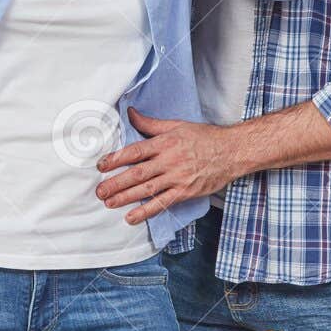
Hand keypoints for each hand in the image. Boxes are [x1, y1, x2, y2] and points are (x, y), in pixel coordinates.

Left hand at [96, 108, 242, 224]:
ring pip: (146, 189)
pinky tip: (131, 217)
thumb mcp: (177, 125)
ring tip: (108, 203)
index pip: (135, 151)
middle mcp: (169, 161)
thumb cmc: (204, 137)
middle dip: (116, 183)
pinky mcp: (184, 192)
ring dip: (125, 197)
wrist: (231, 152)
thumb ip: (151, 124)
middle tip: (99, 191)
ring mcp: (177, 178)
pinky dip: (146, 211)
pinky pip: (162, 203)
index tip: (101, 166)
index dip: (116, 159)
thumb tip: (130, 113)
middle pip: (137, 173)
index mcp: (165, 143)